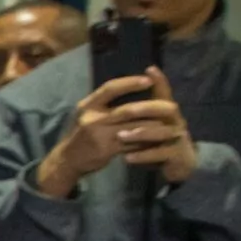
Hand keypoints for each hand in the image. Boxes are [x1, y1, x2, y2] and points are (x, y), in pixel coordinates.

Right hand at [36, 70, 195, 193]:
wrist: (66, 160)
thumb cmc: (82, 133)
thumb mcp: (87, 114)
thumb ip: (105, 104)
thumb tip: (133, 88)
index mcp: (88, 105)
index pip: (110, 88)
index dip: (130, 83)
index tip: (149, 80)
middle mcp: (92, 118)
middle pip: (128, 109)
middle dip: (153, 107)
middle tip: (173, 106)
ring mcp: (99, 135)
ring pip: (134, 128)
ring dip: (156, 126)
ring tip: (172, 124)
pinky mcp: (106, 150)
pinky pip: (132, 144)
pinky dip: (147, 141)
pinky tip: (159, 139)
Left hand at [125, 66, 200, 181]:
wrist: (179, 165)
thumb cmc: (160, 142)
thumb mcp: (150, 125)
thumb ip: (139, 112)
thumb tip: (118, 94)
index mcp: (167, 112)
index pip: (165, 93)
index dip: (160, 81)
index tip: (150, 69)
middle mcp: (176, 122)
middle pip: (167, 109)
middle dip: (145, 108)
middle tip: (124, 112)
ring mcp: (178, 138)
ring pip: (163, 132)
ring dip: (141, 133)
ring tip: (121, 136)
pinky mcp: (177, 156)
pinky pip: (161, 154)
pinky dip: (144, 155)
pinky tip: (127, 157)